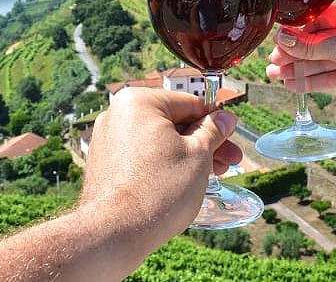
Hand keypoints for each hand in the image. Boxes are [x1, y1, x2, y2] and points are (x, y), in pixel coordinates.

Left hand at [79, 87, 240, 253]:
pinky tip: (183, 183)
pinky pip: (142, 156)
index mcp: (139, 102)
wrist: (115, 233)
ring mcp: (107, 139)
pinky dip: (163, 165)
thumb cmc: (158, 191)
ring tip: (211, 176)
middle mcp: (117, 114)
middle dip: (204, 143)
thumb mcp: (199, 155)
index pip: (190, 103)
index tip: (231, 136)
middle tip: (229, 161)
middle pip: (174, 123)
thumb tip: (225, 118)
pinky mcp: (104, 163)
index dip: (216, 121)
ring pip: (159, 141)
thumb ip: (213, 131)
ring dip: (187, 155)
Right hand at [266, 0, 335, 113]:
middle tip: (273, 61)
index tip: (278, 41)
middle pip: (319, 41)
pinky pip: (330, 74)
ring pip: (322, 60)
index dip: (298, 32)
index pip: (320, 19)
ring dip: (299, 69)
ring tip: (274, 76)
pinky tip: (292, 84)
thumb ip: (310, 46)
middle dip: (295, 53)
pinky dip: (313, 80)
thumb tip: (281, 39)